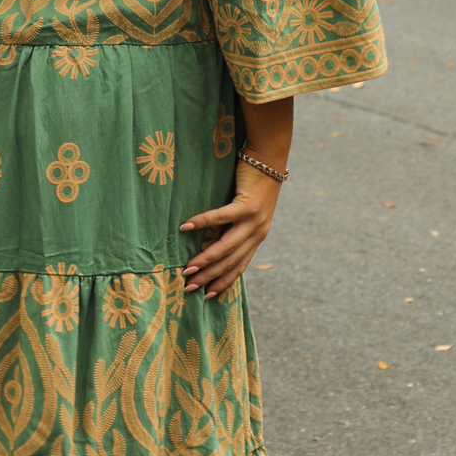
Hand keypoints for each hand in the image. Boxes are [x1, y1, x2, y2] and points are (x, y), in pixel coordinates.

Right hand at [179, 160, 281, 298]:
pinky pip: (221, 216)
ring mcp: (254, 220)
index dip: (224, 282)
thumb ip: (236, 227)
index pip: (240, 266)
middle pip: (231, 261)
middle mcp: (258, 232)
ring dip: (206, 259)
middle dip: (210, 276)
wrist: (269, 160)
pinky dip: (202, 222)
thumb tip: (213, 240)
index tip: (208, 296)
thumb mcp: (248, 212)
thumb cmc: (254, 184)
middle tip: (189, 287)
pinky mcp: (247, 204)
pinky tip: (186, 227)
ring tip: (188, 268)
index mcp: (258, 237)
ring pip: (227, 246)